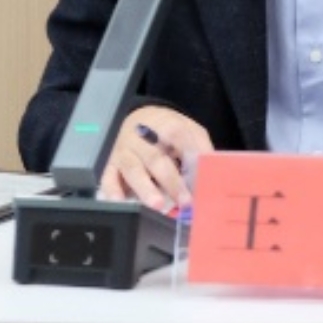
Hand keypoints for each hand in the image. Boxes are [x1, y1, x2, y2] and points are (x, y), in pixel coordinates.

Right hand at [98, 106, 213, 210]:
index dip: (190, 154)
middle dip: (171, 181)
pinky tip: (120, 202)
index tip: (202, 177)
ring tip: (158, 205)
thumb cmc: (168, 129)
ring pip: (133, 170)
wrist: (138, 117)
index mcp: (164, 125)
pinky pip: (108, 178)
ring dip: (145, 188)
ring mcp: (124, 152)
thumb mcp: (189, 128)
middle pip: (155, 158)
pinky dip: (112, 191)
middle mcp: (141, 138)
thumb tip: (214, 169)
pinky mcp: (111, 165)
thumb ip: (201, 146)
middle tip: (185, 201)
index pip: (177, 137)